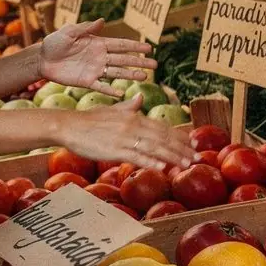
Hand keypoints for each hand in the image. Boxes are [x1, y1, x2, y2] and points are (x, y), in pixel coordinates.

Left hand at [40, 19, 154, 95]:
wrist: (42, 59)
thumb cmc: (54, 43)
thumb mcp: (69, 32)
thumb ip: (85, 28)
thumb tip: (102, 21)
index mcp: (98, 44)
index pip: (121, 45)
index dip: (135, 46)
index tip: (149, 48)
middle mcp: (100, 57)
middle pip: (123, 60)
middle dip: (139, 62)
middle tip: (155, 65)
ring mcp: (94, 70)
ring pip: (116, 73)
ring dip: (130, 75)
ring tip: (145, 78)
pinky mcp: (86, 81)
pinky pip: (101, 87)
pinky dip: (110, 91)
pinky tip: (121, 94)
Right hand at [63, 96, 194, 168]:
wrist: (68, 125)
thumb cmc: (88, 120)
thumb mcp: (111, 110)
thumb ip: (129, 106)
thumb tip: (141, 97)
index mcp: (133, 116)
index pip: (162, 127)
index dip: (179, 136)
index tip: (191, 144)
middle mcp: (132, 126)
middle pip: (163, 138)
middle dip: (182, 148)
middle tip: (197, 157)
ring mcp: (124, 138)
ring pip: (154, 148)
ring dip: (173, 157)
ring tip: (187, 164)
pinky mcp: (114, 150)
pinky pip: (136, 156)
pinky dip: (150, 161)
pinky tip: (162, 167)